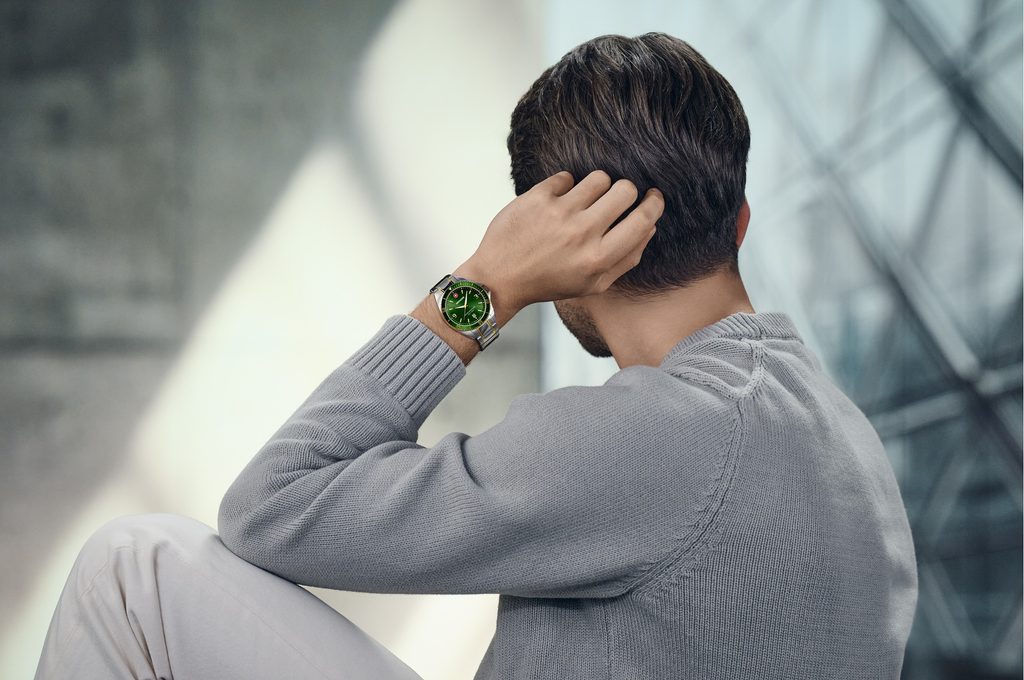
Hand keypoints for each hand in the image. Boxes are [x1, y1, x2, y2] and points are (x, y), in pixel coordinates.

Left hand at [456, 170, 663, 312]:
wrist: (500, 278)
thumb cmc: (548, 282)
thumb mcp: (592, 284)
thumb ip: (626, 259)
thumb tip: (650, 227)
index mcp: (598, 258)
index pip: (643, 219)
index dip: (654, 204)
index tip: (652, 197)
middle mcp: (581, 233)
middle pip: (625, 189)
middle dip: (625, 191)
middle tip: (613, 200)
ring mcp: (559, 213)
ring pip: (598, 178)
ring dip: (596, 187)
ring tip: (583, 202)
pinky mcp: (537, 197)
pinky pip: (567, 176)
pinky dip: (565, 186)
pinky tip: (556, 203)